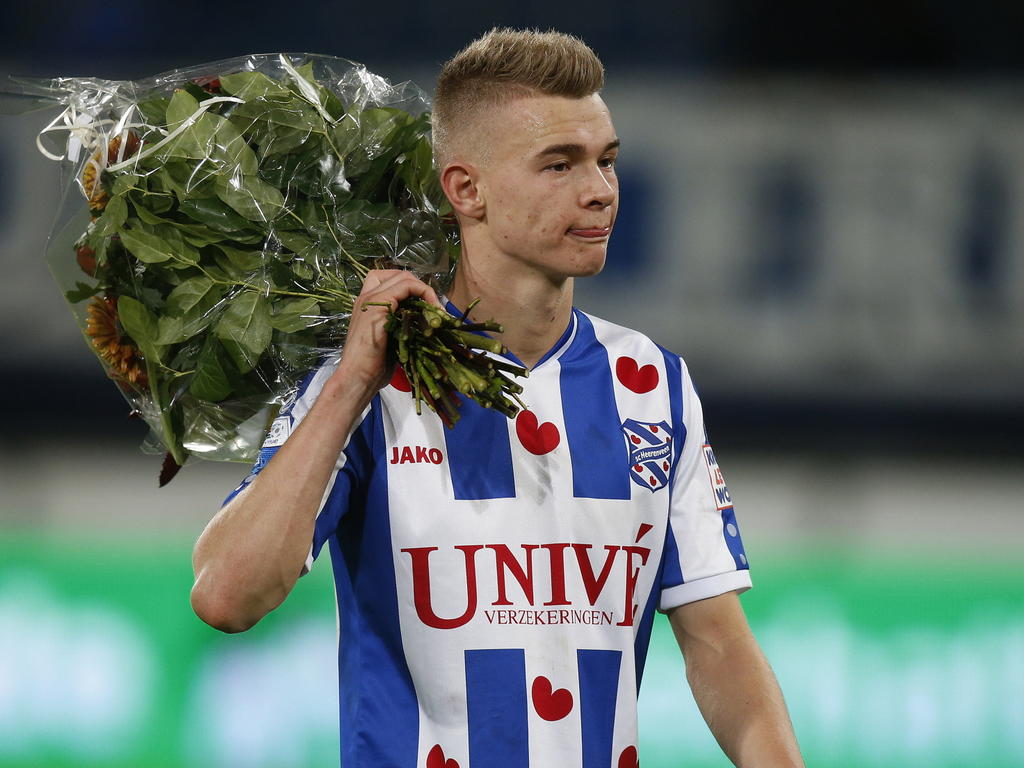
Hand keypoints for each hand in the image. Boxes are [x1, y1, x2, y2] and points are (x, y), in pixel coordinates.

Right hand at [333, 269, 440, 400]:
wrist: (357, 378)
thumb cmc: (372, 366)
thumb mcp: (389, 339)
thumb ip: (399, 324)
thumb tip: (425, 321)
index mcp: (367, 303)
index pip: (390, 280)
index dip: (411, 288)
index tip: (427, 308)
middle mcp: (367, 296)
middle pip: (400, 275)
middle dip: (422, 289)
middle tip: (435, 310)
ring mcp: (371, 299)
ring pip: (405, 278)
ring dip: (426, 292)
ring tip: (437, 312)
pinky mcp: (379, 306)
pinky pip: (407, 287)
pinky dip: (424, 294)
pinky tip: (432, 314)